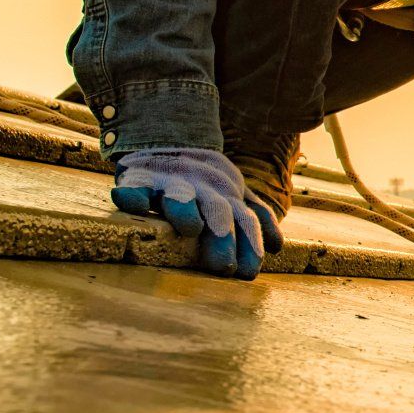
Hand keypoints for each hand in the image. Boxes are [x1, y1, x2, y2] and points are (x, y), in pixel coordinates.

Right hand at [110, 147, 279, 279]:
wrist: (166, 139)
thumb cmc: (202, 182)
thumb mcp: (233, 195)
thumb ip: (255, 218)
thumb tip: (278, 247)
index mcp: (227, 197)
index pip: (244, 221)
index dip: (249, 245)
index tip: (248, 273)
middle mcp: (202, 190)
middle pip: (216, 212)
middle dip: (222, 237)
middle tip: (223, 266)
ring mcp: (171, 183)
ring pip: (180, 196)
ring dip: (186, 211)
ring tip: (191, 228)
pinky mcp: (139, 180)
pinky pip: (136, 187)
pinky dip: (135, 195)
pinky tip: (139, 206)